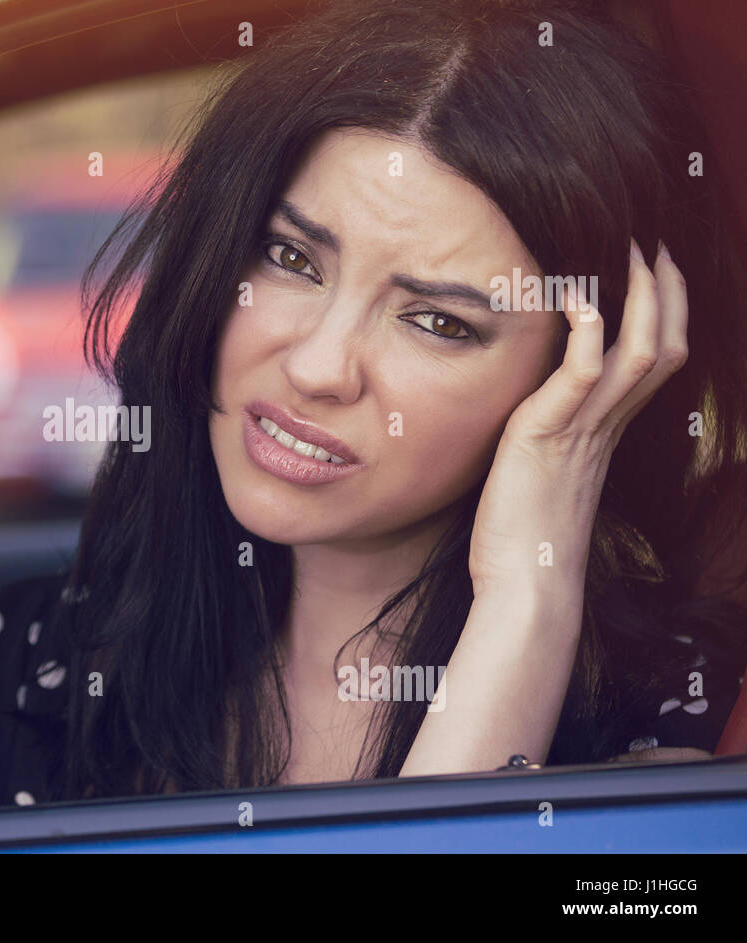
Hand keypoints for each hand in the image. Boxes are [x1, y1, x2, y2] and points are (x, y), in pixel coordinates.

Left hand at [469, 240, 687, 597]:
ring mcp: (584, 431)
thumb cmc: (522, 537)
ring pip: (641, 351)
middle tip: (653, 242)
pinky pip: (585, 371)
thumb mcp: (540, 471)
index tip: (652, 268)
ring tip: (629, 249)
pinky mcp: (550, 434)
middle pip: (664, 346)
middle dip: (665, 290)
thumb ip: (547, 435)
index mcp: (606, 433)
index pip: (654, 360)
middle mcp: (606, 427)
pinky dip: (589, 327)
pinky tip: (576, 294)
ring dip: (640, 295)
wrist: (524, 586)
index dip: (662, 312)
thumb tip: (531, 409)